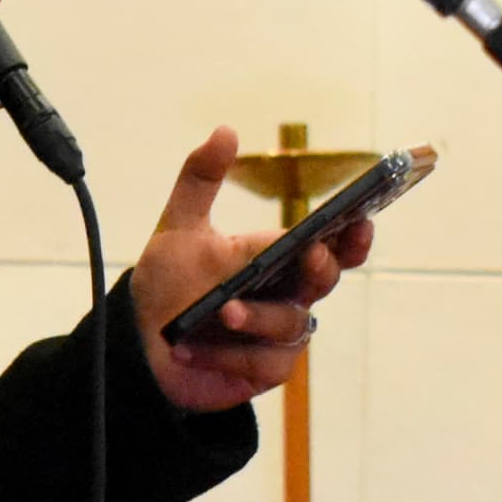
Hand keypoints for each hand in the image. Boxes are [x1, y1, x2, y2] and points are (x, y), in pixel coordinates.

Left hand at [130, 127, 364, 413]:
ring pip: (292, 325)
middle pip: (325, 281)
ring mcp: (279, 336)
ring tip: (223, 313)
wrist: (139, 343)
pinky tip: (192, 350)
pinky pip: (266, 363)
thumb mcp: (179, 227)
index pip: (330, 244)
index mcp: (279, 258)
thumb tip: (226, 130)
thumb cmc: (168, 284)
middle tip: (309, 256)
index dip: (353, 235)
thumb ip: (200, 180)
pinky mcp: (263, 370)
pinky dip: (231, 355)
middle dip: (320, 268)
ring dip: (257, 317)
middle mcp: (288, 295)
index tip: (362, 219)